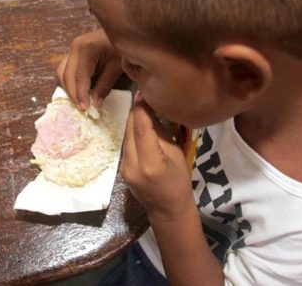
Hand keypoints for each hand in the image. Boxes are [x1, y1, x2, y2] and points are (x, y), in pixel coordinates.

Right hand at [56, 29, 122, 109]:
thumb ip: (105, 86)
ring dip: (67, 88)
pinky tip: (77, 92)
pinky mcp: (73, 53)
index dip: (80, 95)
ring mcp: (72, 49)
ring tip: (78, 102)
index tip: (84, 109)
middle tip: (81, 109)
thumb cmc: (121, 48)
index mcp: (86, 49)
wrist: (123, 30)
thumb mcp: (116, 67)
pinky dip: (68, 82)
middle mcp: (74, 47)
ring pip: (61, 73)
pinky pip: (64, 69)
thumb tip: (96, 104)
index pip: (79, 77)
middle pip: (66, 76)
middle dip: (72, 94)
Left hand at [122, 94, 193, 222]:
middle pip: (130, 129)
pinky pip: (126, 144)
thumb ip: (161, 132)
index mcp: (151, 162)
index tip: (145, 92)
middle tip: (143, 93)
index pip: (142, 127)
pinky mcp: (121, 168)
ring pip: (126, 135)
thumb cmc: (179, 181)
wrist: (167, 209)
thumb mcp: (176, 154)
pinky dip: (133, 132)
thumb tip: (151, 109)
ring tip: (142, 105)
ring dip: (133, 120)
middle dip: (136, 110)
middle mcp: (132, 165)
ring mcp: (124, 168)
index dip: (142, 107)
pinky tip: (140, 123)